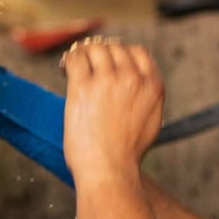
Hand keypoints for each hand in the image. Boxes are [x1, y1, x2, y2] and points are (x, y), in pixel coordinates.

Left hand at [62, 39, 164, 182]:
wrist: (110, 170)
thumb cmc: (126, 154)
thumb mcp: (151, 121)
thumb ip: (146, 98)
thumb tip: (135, 81)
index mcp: (152, 86)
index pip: (138, 52)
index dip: (121, 52)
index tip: (109, 61)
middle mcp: (132, 78)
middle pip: (114, 47)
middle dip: (100, 53)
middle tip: (88, 63)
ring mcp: (107, 80)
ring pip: (94, 49)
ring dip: (83, 54)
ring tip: (75, 65)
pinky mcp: (83, 86)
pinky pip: (75, 58)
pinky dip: (69, 60)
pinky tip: (65, 69)